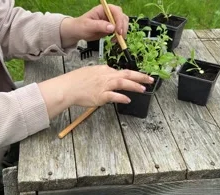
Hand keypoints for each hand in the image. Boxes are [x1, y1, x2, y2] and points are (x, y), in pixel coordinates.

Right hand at [38, 65, 153, 117]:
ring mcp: (104, 85)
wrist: (68, 87)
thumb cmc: (76, 81)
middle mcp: (106, 76)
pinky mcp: (101, 95)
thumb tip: (110, 78)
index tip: (140, 78)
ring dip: (134, 86)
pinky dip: (122, 97)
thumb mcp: (91, 72)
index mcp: (104, 70)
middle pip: (126, 74)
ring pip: (123, 83)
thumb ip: (102, 74)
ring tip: (143, 89)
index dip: (133, 75)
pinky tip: (128, 99)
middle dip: (140, 77)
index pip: (121, 72)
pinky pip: (114, 96)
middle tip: (150, 79)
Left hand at [60, 4, 128, 46]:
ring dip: (123, 32)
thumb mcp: (88, 26)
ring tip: (115, 40)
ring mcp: (111, 20)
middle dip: (123, 27)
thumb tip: (112, 28)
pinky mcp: (112, 27)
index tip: (118, 30)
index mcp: (103, 9)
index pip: (116, 11)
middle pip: (122, 17)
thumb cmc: (80, 26)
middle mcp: (109, 13)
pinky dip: (120, 36)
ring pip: (123, 23)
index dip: (119, 20)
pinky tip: (114, 40)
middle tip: (119, 37)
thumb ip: (100, 26)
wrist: (78, 31)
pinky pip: (120, 30)